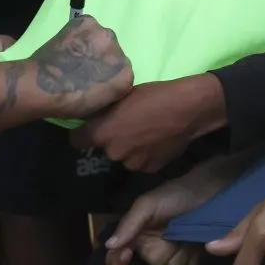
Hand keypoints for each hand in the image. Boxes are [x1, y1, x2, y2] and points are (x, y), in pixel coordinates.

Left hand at [31, 15, 132, 118]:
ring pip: (100, 38)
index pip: (121, 73)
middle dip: (101, 58)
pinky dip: (78, 33)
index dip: (106, 75)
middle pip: (113, 53)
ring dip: (90, 44)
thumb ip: (110, 89)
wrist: (42, 86)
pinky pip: (86, 26)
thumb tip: (104, 81)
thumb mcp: (99, 106)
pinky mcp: (87, 21)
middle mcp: (120, 52)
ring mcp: (104, 34)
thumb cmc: (68, 103)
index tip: (94, 79)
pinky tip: (67, 44)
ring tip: (72, 55)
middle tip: (82, 67)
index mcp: (126, 76)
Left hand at [71, 75, 222, 172]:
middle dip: (112, 138)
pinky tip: (157, 140)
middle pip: (105, 147)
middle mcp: (113, 152)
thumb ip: (106, 110)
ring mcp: (132, 163)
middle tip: (127, 124)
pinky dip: (147, 154)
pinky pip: (142, 162)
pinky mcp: (151, 169)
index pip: (77, 140)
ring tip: (146, 132)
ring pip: (125, 156)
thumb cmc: (154, 95)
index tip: (90, 128)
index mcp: (102, 132)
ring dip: (130, 148)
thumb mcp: (123, 95)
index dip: (82, 133)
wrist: (187, 109)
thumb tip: (96, 115)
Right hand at [104, 158, 231, 264]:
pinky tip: (197, 240)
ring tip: (187, 231)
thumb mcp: (148, 204)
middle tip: (171, 229)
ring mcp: (174, 252)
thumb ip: (130, 223)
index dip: (118, 259)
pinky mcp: (192, 258)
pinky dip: (194, 255)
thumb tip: (109, 245)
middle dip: (162, 247)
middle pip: (152, 261)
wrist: (208, 191)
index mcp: (138, 232)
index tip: (125, 257)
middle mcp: (153, 244)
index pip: (118, 253)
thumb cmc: (175, 194)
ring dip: (181, 250)